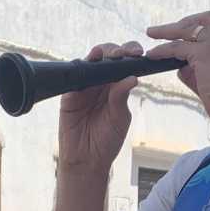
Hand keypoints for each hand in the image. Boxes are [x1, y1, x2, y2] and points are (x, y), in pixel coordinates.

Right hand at [56, 42, 141, 172]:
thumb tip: (131, 76)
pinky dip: (83, 65)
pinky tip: (92, 61)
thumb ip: (121, 97)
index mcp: (116, 87)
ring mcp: (84, 86)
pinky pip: (75, 74)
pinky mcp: (70, 92)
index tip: (140, 54)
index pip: (124, 64)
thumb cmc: (106, 140)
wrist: (87, 160)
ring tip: (112, 54)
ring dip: (101, 53)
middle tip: (125, 53)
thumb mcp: (119, 118)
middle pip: (108, 57)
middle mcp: (101, 83)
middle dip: (117, 50)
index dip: (131, 55)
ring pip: (91, 61)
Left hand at [145, 12, 209, 129]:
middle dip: (182, 22)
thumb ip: (198, 71)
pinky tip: (152, 55)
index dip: (197, 23)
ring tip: (151, 33)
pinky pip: (177, 47)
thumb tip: (179, 68)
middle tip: (164, 30)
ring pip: (187, 30)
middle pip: (202, 18)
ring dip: (167, 31)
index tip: (183, 30)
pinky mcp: (204, 54)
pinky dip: (162, 50)